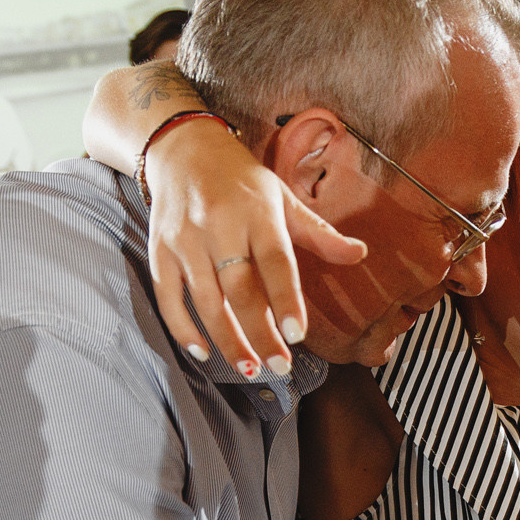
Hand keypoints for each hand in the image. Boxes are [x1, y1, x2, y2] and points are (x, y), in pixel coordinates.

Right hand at [145, 117, 365, 375]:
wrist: (182, 149)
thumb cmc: (241, 181)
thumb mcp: (282, 198)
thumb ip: (318, 233)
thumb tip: (360, 254)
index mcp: (256, 211)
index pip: (274, 260)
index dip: (286, 299)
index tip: (298, 334)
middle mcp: (218, 224)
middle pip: (239, 289)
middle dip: (259, 333)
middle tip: (279, 366)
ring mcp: (185, 239)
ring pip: (205, 300)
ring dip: (227, 340)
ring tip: (249, 369)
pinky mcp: (160, 250)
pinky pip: (168, 297)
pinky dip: (183, 328)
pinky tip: (203, 353)